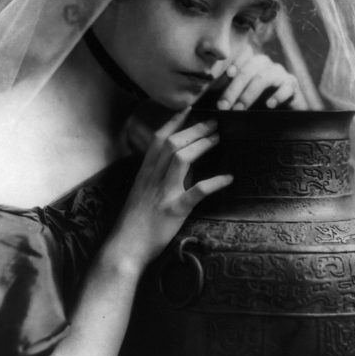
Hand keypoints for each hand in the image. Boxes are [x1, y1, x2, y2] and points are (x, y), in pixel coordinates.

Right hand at [111, 108, 231, 266]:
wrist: (126, 247)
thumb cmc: (136, 221)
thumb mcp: (144, 192)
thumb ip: (162, 175)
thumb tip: (187, 162)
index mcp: (145, 172)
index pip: (159, 139)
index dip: (174, 121)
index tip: (189, 108)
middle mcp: (153, 177)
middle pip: (172, 144)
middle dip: (194, 129)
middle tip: (213, 122)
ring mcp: (163, 193)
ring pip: (181, 159)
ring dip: (202, 145)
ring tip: (218, 138)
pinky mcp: (174, 210)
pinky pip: (196, 192)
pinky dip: (214, 182)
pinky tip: (228, 178)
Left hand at [216, 49, 307, 110]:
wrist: (285, 114)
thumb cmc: (258, 104)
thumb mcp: (241, 97)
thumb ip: (228, 94)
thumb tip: (211, 97)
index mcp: (252, 63)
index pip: (244, 54)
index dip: (236, 62)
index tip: (227, 74)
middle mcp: (266, 65)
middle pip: (250, 69)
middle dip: (234, 88)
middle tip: (223, 106)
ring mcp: (280, 73)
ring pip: (264, 77)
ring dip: (249, 94)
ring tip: (239, 109)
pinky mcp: (293, 85)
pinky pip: (287, 87)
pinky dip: (277, 95)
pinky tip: (269, 105)